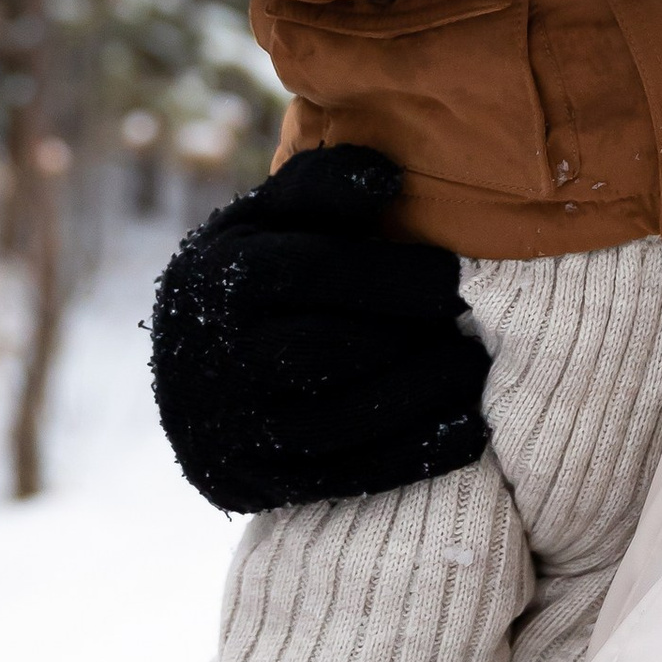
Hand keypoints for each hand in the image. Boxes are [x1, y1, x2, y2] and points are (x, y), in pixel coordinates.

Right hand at [150, 144, 491, 515]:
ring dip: (425, 394)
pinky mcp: (258, 484)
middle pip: (335, 349)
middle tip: (473, 324)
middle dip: (415, 335)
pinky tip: (470, 429)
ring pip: (345, 418)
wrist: (188, 374)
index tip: (456, 277)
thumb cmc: (246, 273)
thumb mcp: (262, 217)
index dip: (397, 276)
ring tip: (473, 367)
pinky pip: (346, 476)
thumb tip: (390, 177)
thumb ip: (319, 186)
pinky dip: (416, 455)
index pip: (319, 274)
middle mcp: (217, 357)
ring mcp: (235, 428)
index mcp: (220, 277)